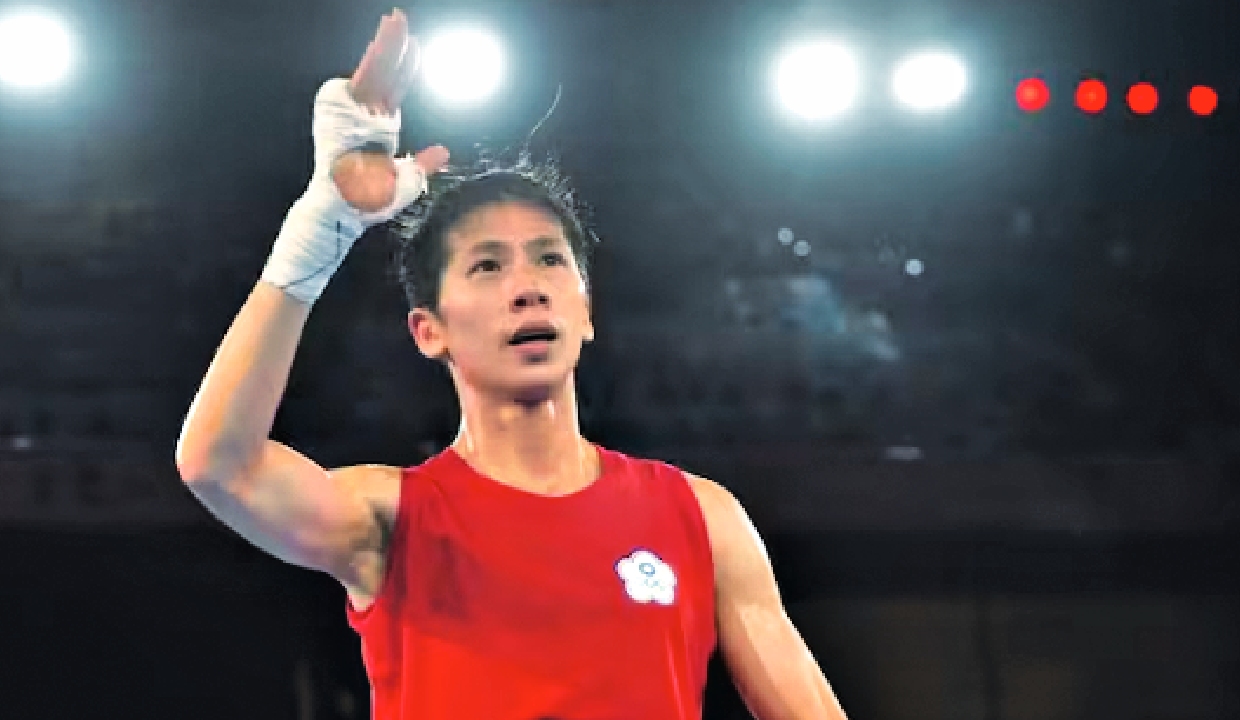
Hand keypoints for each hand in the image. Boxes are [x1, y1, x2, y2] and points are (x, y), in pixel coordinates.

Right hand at [334, 9, 449, 212]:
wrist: (344, 208)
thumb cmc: (369, 201)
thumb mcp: (406, 182)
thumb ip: (422, 164)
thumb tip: (443, 152)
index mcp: (378, 127)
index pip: (394, 89)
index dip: (405, 67)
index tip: (417, 46)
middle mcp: (366, 114)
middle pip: (385, 72)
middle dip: (394, 44)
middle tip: (402, 17)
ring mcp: (354, 110)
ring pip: (376, 69)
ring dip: (387, 43)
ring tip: (397, 19)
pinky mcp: (343, 108)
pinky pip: (366, 78)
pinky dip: (377, 58)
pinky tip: (387, 40)